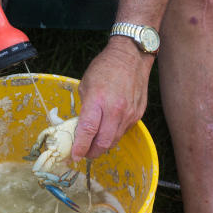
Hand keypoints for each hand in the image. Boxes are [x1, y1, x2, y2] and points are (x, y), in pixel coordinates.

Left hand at [71, 39, 153, 159]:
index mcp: (98, 100)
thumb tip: (80, 128)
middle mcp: (116, 109)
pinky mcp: (138, 114)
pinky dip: (114, 134)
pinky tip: (107, 130)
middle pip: (103, 142)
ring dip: (103, 146)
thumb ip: (84, 109)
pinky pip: (124, 131)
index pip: (88, 131)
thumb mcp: (86, 85)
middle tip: (84, 154)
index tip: (74, 156)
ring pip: (115, 140)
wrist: (131, 56)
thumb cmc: (105, 68)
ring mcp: (129, 113)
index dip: (80, 147)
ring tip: (94, 145)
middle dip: (92, 152)